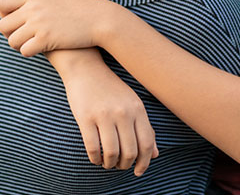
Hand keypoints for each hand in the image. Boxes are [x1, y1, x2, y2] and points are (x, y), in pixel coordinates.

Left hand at [0, 0, 100, 55]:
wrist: (100, 19)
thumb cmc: (81, 0)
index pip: (1, 3)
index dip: (4, 13)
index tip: (14, 18)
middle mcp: (33, 9)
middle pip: (3, 25)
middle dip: (9, 32)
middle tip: (20, 33)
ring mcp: (39, 25)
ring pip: (12, 40)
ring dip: (18, 43)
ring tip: (29, 42)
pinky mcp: (46, 40)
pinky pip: (25, 50)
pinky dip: (29, 51)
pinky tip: (38, 48)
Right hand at [62, 59, 158, 175]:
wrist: (86, 68)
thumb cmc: (110, 88)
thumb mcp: (132, 103)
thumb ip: (144, 128)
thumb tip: (155, 154)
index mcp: (137, 108)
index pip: (146, 143)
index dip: (144, 162)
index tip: (138, 171)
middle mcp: (123, 112)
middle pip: (130, 152)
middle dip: (125, 165)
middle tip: (120, 166)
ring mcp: (104, 115)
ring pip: (112, 153)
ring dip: (110, 164)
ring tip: (108, 163)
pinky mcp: (85, 118)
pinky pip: (93, 148)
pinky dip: (95, 159)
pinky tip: (96, 158)